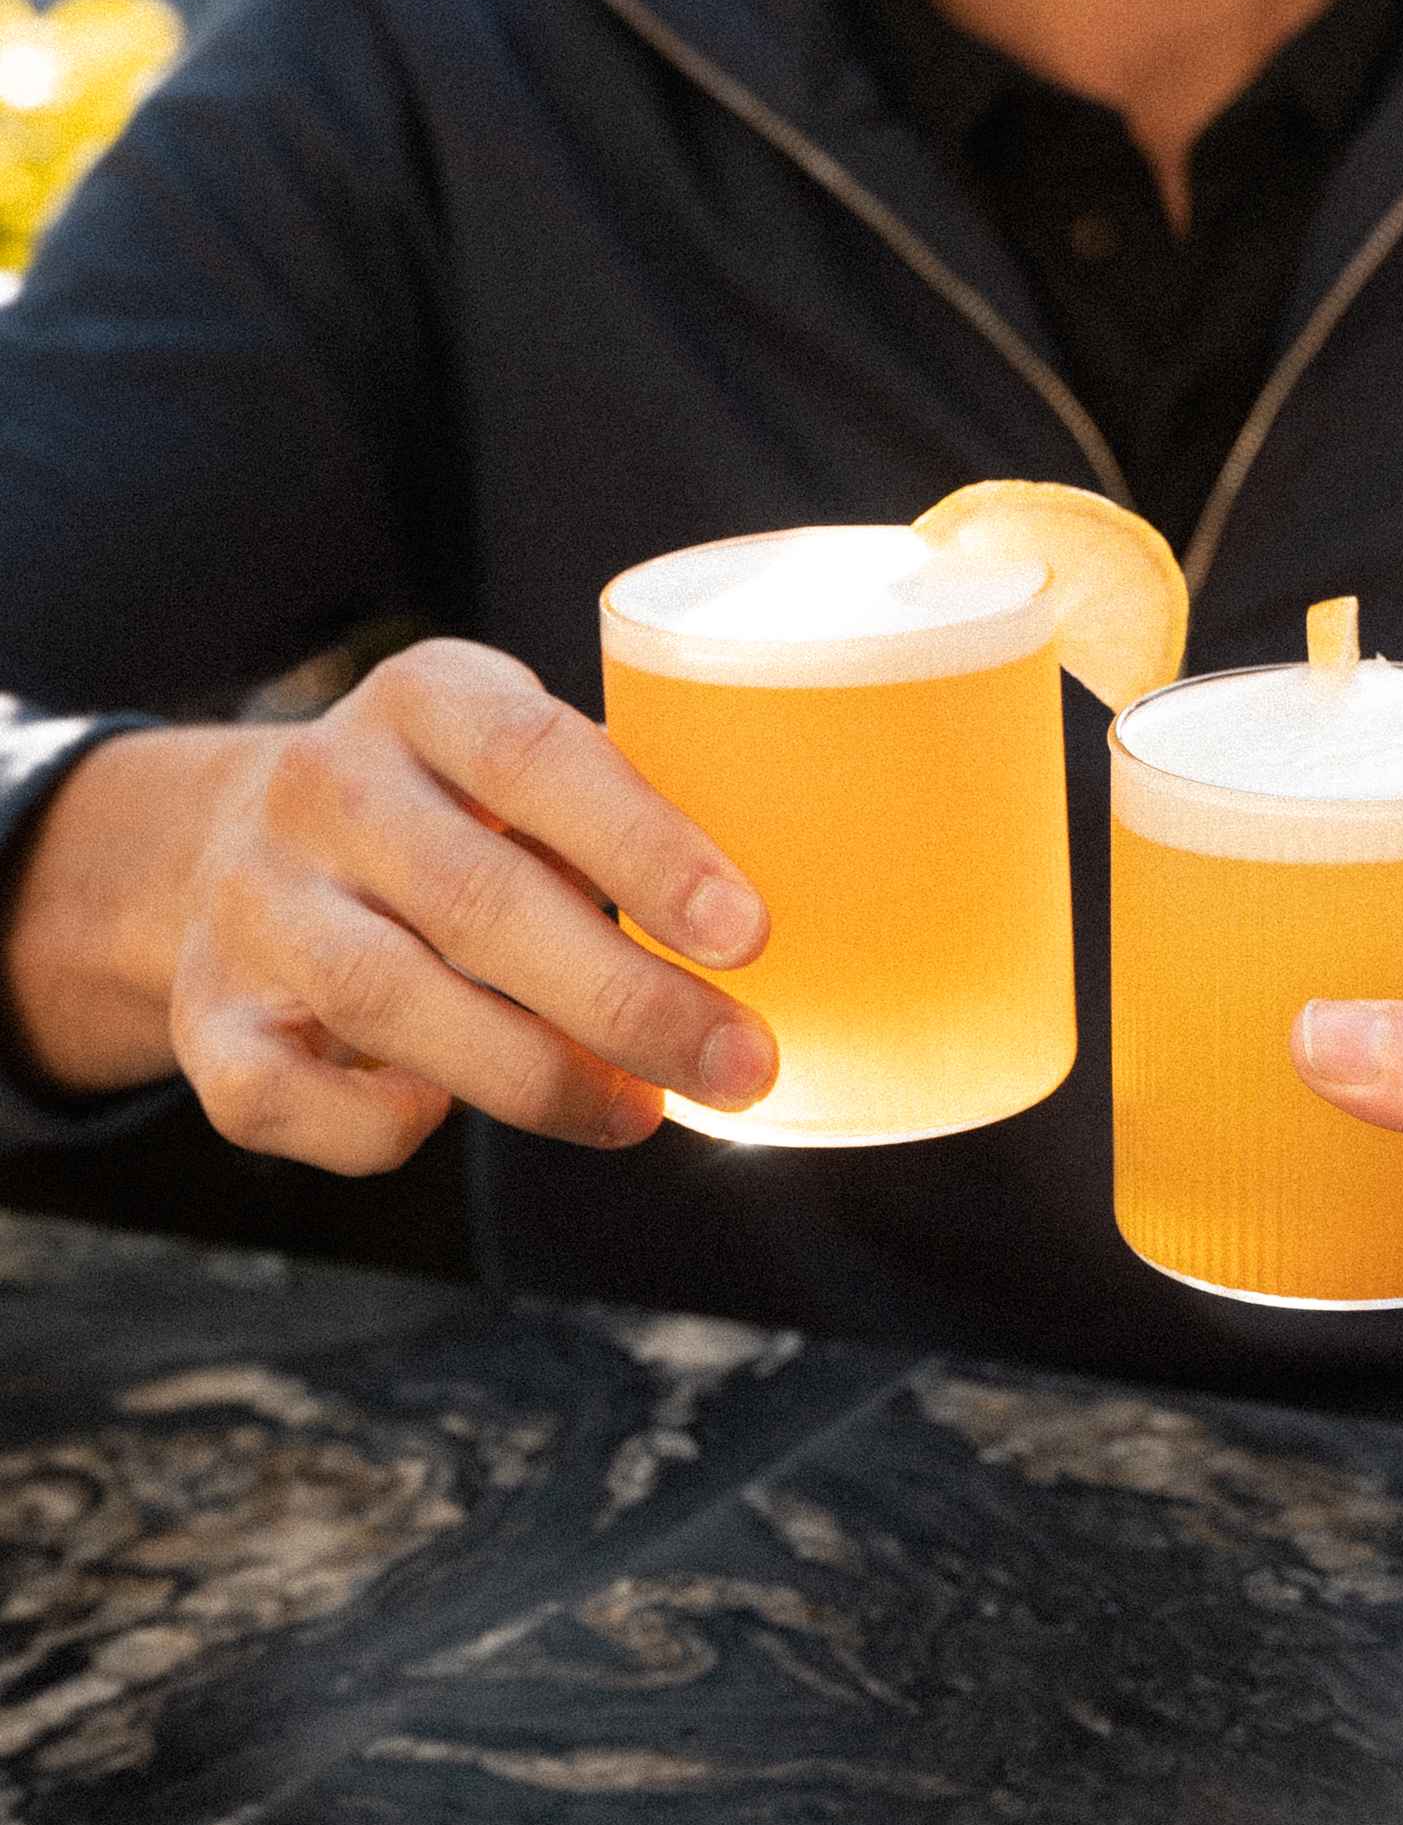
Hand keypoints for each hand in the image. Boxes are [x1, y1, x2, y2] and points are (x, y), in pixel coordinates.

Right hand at [163, 639, 775, 1171]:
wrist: (226, 837)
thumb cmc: (451, 810)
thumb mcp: (522, 761)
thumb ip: (618, 813)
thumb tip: (774, 929)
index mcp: (423, 698)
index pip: (535, 756)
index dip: (646, 849)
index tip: (749, 933)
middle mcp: (324, 787)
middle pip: (478, 903)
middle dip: (628, 1002)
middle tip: (743, 1064)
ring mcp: (255, 903)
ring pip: (394, 1005)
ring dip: (541, 1079)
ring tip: (646, 1109)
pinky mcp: (207, 1017)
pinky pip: (290, 1100)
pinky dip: (383, 1126)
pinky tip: (450, 1111)